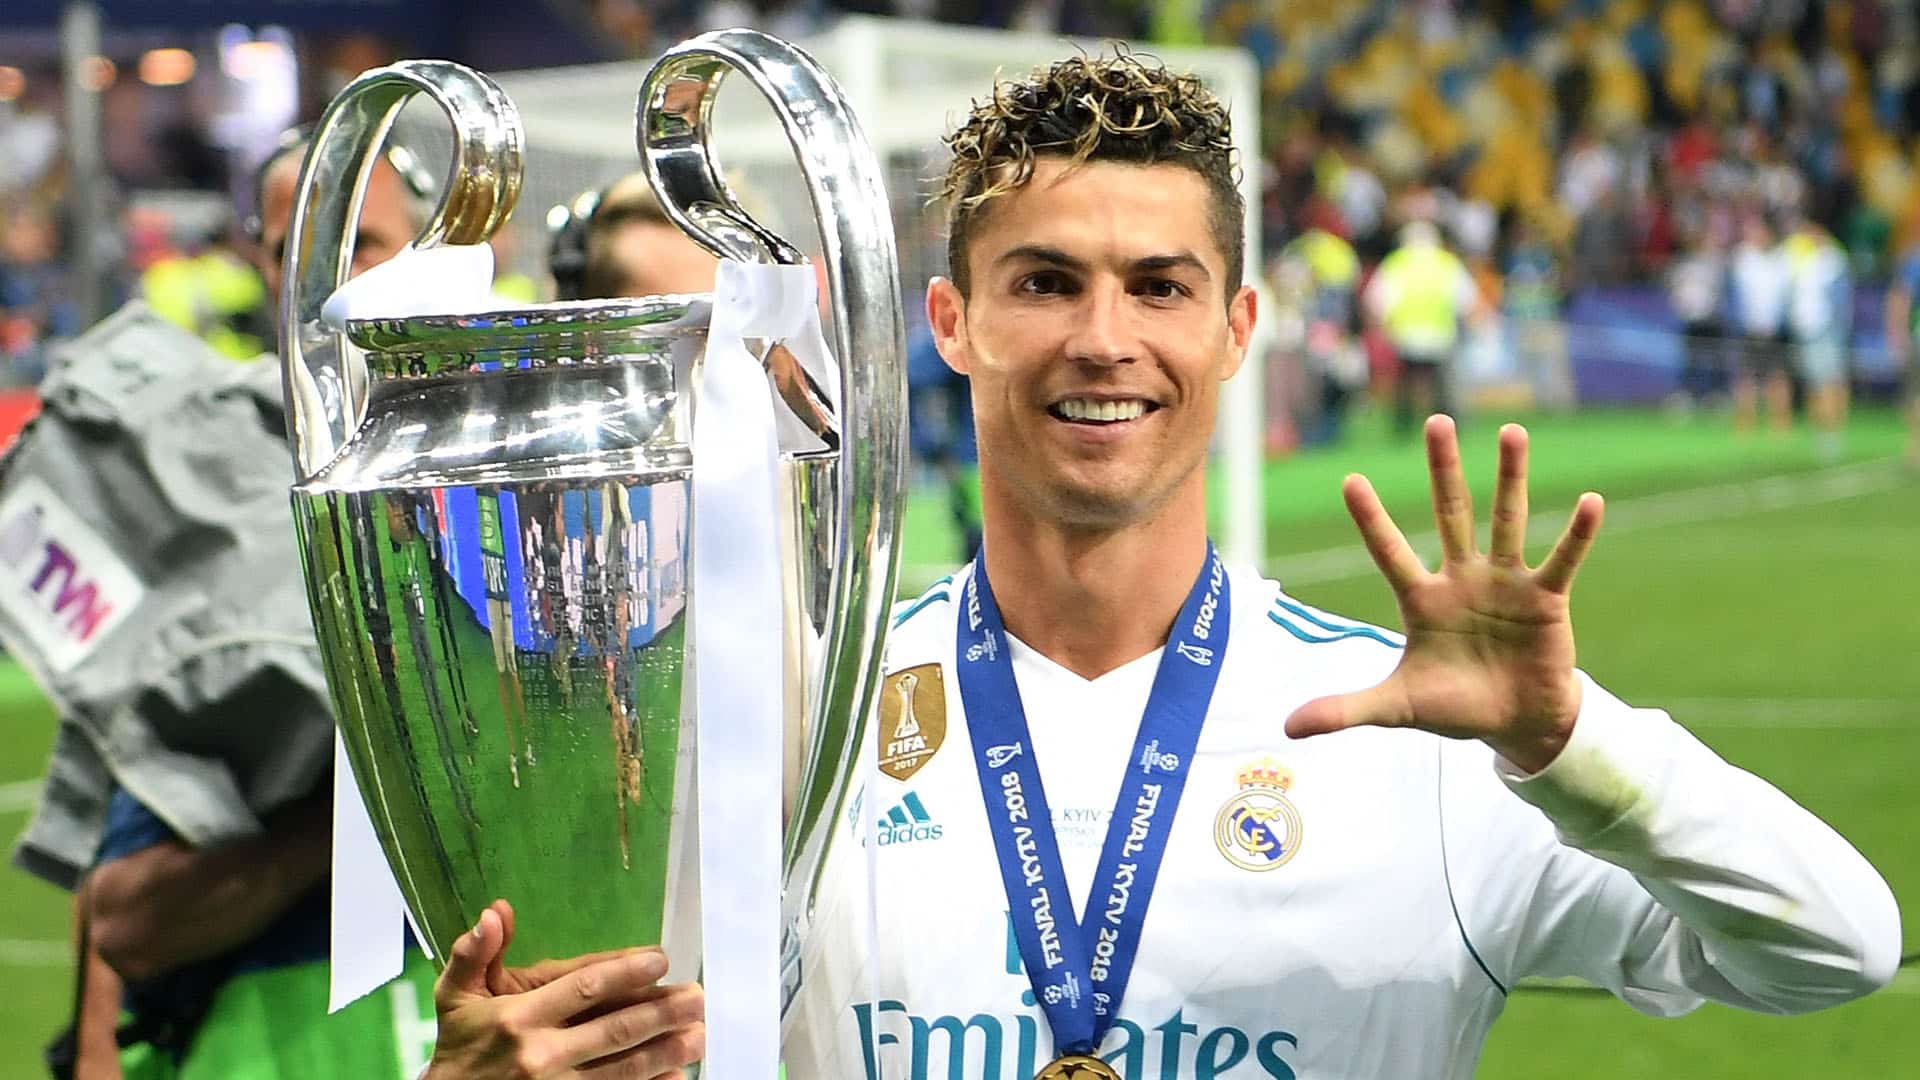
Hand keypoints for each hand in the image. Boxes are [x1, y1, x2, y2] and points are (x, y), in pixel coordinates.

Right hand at [426, 900, 705, 1078]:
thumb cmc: (457, 1047)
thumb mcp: (454, 997)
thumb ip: (473, 953)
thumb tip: (495, 912)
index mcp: (519, 1017)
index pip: (583, 989)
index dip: (625, 972)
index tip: (660, 959)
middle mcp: (542, 1054)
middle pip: (614, 1030)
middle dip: (661, 1013)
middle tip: (698, 998)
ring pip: (623, 1069)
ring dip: (665, 1052)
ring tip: (699, 1035)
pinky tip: (677, 1077)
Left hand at [1285, 416, 1603, 772]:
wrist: (1514, 725)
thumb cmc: (1454, 707)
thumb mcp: (1398, 707)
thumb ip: (1346, 710)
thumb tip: (1287, 728)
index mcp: (1422, 599)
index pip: (1390, 551)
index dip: (1371, 520)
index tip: (1349, 479)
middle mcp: (1463, 579)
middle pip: (1450, 514)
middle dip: (1442, 471)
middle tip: (1436, 422)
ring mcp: (1505, 583)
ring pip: (1507, 519)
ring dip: (1511, 478)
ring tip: (1512, 433)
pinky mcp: (1546, 598)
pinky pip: (1562, 559)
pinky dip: (1578, 534)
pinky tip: (1593, 501)